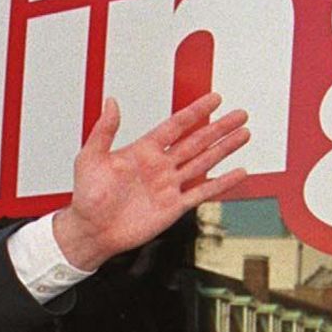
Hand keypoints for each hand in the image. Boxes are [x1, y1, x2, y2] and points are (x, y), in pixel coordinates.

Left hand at [52, 93, 250, 272]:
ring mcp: (169, 186)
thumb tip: (111, 102)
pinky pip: (202, 192)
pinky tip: (238, 172)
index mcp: (143, 151)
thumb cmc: (87, 197)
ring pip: (204, 162)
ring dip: (224, 148)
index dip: (195, 112)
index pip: (175, 126)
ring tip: (244, 134)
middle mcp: (160, 166)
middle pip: (197, 141)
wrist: (91, 231)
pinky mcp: (174, 207)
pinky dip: (222, 183)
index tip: (214, 99)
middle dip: (219, 127)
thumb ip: (104, 130)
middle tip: (240, 114)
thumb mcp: (90, 158)